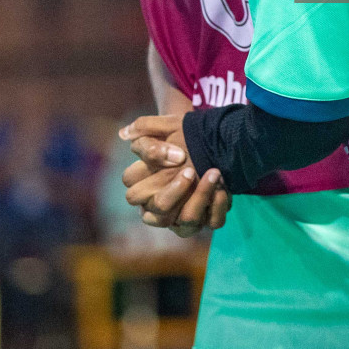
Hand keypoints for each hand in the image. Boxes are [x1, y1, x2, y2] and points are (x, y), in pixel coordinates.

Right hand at [120, 114, 231, 235]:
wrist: (215, 142)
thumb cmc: (184, 137)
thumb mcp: (168, 126)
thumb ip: (145, 128)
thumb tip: (125, 134)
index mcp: (144, 189)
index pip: (135, 193)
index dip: (154, 179)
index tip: (178, 155)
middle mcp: (161, 208)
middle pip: (158, 209)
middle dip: (174, 191)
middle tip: (191, 170)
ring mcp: (183, 217)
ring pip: (186, 220)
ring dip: (201, 197)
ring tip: (215, 174)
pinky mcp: (206, 221)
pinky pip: (212, 222)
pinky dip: (218, 207)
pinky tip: (223, 189)